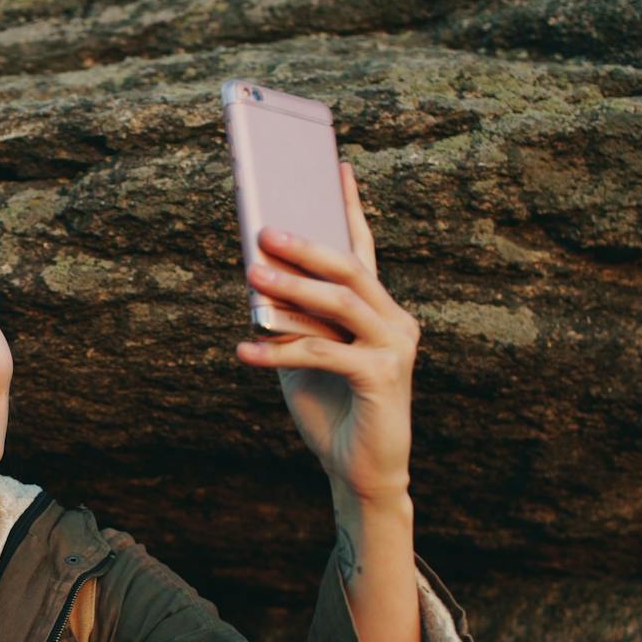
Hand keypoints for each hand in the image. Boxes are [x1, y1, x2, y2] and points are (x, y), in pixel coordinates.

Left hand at [235, 162, 417, 501]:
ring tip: (251, 275)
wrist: (360, 474)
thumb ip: (288, 320)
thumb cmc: (331, 412)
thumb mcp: (301, 358)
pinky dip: (281, 350)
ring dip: (291, 289)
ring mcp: (396, 347)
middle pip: (349, 270)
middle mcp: (395, 320)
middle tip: (263, 229)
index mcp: (378, 310)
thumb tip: (254, 277)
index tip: (335, 167)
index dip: (349, 208)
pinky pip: (324, 352)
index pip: (363, 250)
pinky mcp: (385, 377)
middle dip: (304, 246)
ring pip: (340, 304)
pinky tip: (245, 350)